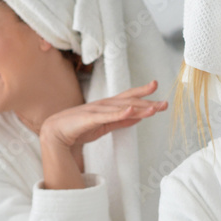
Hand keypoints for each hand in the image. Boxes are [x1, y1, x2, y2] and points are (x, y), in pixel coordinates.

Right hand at [39, 80, 167, 189]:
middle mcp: (104, 105)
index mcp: (108, 106)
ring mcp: (97, 110)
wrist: (55, 134)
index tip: (156, 86)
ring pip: (122, 108)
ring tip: (154, 109)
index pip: (128, 97)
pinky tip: (131, 112)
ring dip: (139, 108)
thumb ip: (120, 121)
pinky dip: (120, 113)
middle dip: (148, 103)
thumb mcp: (105, 126)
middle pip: (130, 102)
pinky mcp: (90, 118)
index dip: (142, 92)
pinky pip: (107, 116)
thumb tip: (138, 116)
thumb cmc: (78, 129)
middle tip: (164, 104)